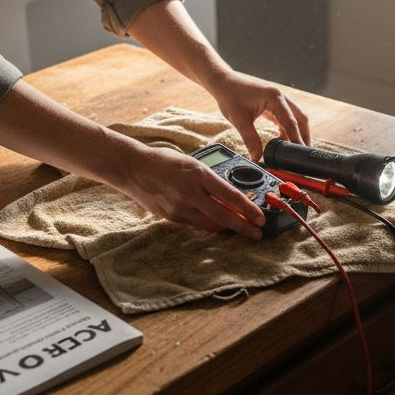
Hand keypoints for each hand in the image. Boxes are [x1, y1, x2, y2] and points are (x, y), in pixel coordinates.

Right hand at [118, 143, 265, 239]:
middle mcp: (190, 193)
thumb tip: (231, 196)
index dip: (248, 209)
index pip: (230, 195)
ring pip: (211, 225)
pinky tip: (219, 225)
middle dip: (244, 227)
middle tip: (258, 233)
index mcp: (198, 174)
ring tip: (242, 230)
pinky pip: (197, 225)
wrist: (133, 168)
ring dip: (228, 228)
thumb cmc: (164, 161)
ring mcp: (180, 207)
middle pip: (223, 216)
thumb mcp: (193, 164)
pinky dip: (210, 225)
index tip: (260, 218)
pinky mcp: (172, 217)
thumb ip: (211, 180)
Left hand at [207, 71, 309, 161]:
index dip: (297, 138)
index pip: (291, 122)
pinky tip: (282, 140)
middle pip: (300, 118)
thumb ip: (250, 140)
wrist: (223, 83)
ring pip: (295, 117)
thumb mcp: (239, 120)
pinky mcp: (273, 103)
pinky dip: (287, 129)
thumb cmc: (230, 96)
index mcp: (275, 97)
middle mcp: (280, 97)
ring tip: (295, 149)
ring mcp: (278, 99)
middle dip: (303, 136)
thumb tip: (257, 157)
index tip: (301, 152)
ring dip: (296, 132)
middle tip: (304, 153)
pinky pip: (286, 117)